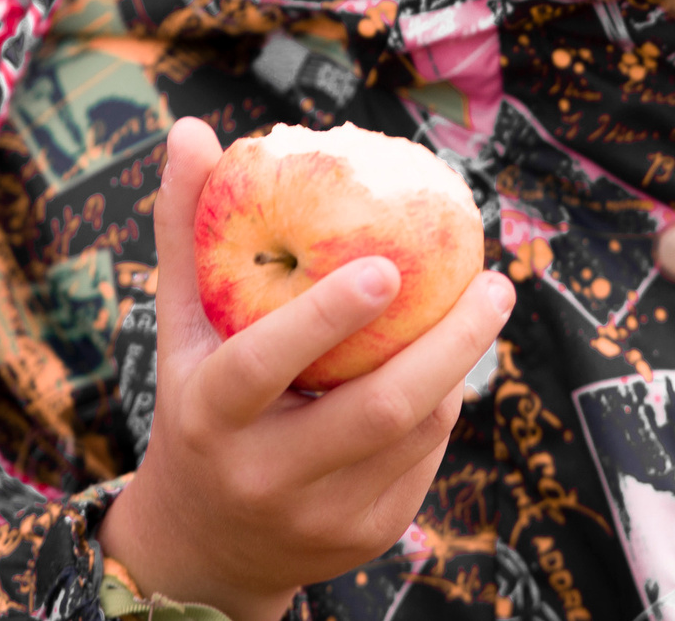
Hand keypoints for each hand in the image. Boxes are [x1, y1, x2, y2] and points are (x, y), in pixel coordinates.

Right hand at [101, 118, 514, 620]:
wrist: (205, 546)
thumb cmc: (197, 404)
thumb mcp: (181, 327)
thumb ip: (187, 231)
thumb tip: (189, 129)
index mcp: (211, 414)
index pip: (266, 364)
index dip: (326, 318)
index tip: (388, 266)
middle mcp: (264, 474)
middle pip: (377, 409)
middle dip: (450, 342)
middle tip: (493, 283)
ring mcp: (321, 516)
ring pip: (417, 432)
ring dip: (457, 366)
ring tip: (480, 307)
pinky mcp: (367, 536)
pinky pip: (426, 460)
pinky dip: (444, 405)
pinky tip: (449, 365)